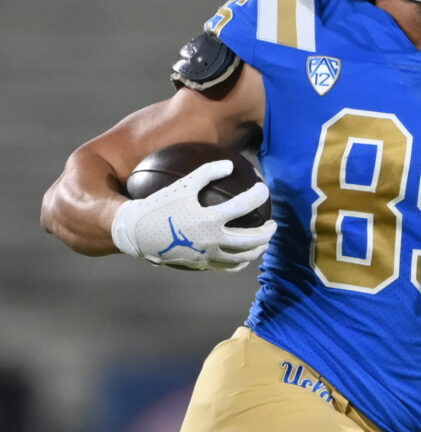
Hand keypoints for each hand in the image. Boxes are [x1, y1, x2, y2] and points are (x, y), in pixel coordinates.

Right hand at [112, 160, 276, 270]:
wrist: (136, 233)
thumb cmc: (158, 204)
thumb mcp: (182, 185)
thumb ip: (207, 173)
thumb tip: (230, 165)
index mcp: (208, 219)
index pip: (243, 207)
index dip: (257, 196)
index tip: (264, 189)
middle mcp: (211, 240)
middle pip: (250, 240)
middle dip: (267, 232)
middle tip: (273, 224)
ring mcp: (207, 255)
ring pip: (241, 257)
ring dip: (257, 250)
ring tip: (262, 242)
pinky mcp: (201, 265)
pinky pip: (226, 266)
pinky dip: (239, 262)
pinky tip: (241, 255)